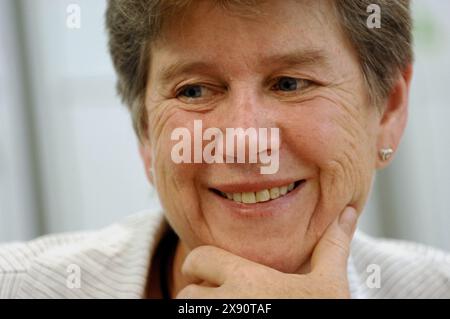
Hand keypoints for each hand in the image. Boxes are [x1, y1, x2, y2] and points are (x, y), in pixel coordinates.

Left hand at [176, 206, 357, 298]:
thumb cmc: (324, 316)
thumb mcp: (330, 284)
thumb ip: (332, 247)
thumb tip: (348, 212)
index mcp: (248, 280)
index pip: (198, 258)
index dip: (201, 264)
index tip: (212, 273)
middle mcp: (227, 303)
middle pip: (188, 293)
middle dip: (199, 294)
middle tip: (221, 299)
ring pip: (188, 314)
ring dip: (201, 312)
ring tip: (225, 312)